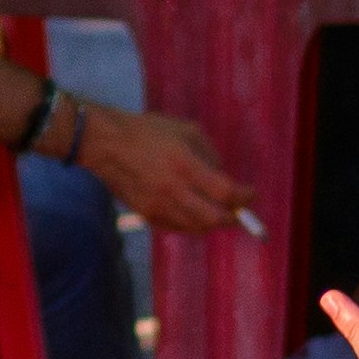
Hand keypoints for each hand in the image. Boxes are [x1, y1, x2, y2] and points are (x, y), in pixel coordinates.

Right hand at [76, 102, 250, 236]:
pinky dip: (191, 223)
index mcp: (185, 165)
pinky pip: (177, 228)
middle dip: (233, 217)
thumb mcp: (186, 130)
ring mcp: (158, 205)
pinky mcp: (147, 214)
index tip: (250, 194)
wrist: (108, 145)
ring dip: (212, 221)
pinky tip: (193, 212)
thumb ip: (210, 154)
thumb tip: (224, 178)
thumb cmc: (149, 132)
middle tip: (238, 211)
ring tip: (216, 211)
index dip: (244, 197)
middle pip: (215, 218)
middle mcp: (173, 189)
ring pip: (197, 227)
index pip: (226, 192)